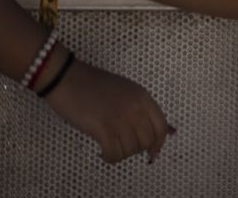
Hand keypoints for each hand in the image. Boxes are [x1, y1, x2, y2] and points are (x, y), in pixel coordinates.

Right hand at [46, 55, 172, 163]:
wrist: (68, 79)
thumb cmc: (95, 85)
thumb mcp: (127, 91)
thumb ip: (144, 109)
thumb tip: (169, 130)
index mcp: (144, 97)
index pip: (161, 127)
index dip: (158, 143)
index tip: (152, 153)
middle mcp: (136, 108)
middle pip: (146, 141)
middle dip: (136, 149)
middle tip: (122, 146)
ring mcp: (120, 119)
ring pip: (131, 149)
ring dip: (121, 153)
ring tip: (110, 147)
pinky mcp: (103, 129)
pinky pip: (114, 153)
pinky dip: (109, 158)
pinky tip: (102, 152)